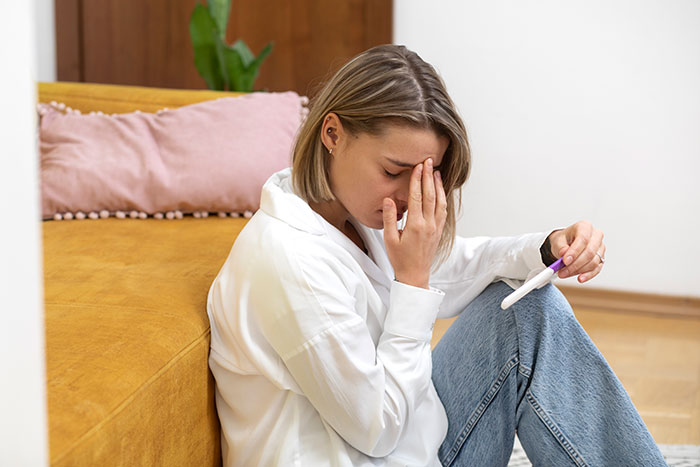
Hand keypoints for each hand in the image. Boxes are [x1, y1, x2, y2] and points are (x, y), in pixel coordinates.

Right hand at [383, 158, 446, 288]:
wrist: (415, 275)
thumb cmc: (400, 259)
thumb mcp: (389, 239)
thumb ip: (390, 218)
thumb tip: (389, 200)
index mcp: (415, 225)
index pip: (417, 197)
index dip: (417, 180)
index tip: (417, 166)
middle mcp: (428, 225)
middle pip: (430, 195)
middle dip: (429, 176)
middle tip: (429, 161)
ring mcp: (436, 227)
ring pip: (440, 201)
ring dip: (438, 185)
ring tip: (436, 171)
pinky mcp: (439, 231)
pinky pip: (443, 210)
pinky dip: (443, 197)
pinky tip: (440, 190)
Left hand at [546, 221, 605, 282]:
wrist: (566, 245)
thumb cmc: (563, 241)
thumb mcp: (557, 241)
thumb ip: (560, 247)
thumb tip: (564, 254)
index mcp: (585, 226)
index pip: (583, 239)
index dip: (574, 251)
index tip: (564, 261)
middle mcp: (596, 236)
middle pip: (590, 252)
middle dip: (575, 264)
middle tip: (562, 271)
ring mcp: (600, 248)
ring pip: (593, 262)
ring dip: (578, 270)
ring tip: (564, 274)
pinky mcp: (601, 259)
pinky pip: (597, 269)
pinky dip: (588, 275)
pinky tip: (580, 278)